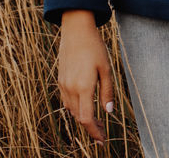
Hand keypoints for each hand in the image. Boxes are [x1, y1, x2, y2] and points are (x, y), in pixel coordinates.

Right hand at [58, 10, 114, 141]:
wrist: (76, 29)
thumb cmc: (94, 47)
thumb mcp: (106, 68)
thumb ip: (107, 91)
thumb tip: (109, 112)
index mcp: (83, 87)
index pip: (86, 119)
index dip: (94, 132)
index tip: (102, 140)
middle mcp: (70, 88)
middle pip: (78, 117)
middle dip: (90, 127)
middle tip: (102, 130)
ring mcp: (63, 84)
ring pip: (71, 110)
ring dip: (82, 117)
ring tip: (96, 119)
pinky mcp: (60, 79)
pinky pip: (66, 100)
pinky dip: (75, 107)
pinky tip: (84, 104)